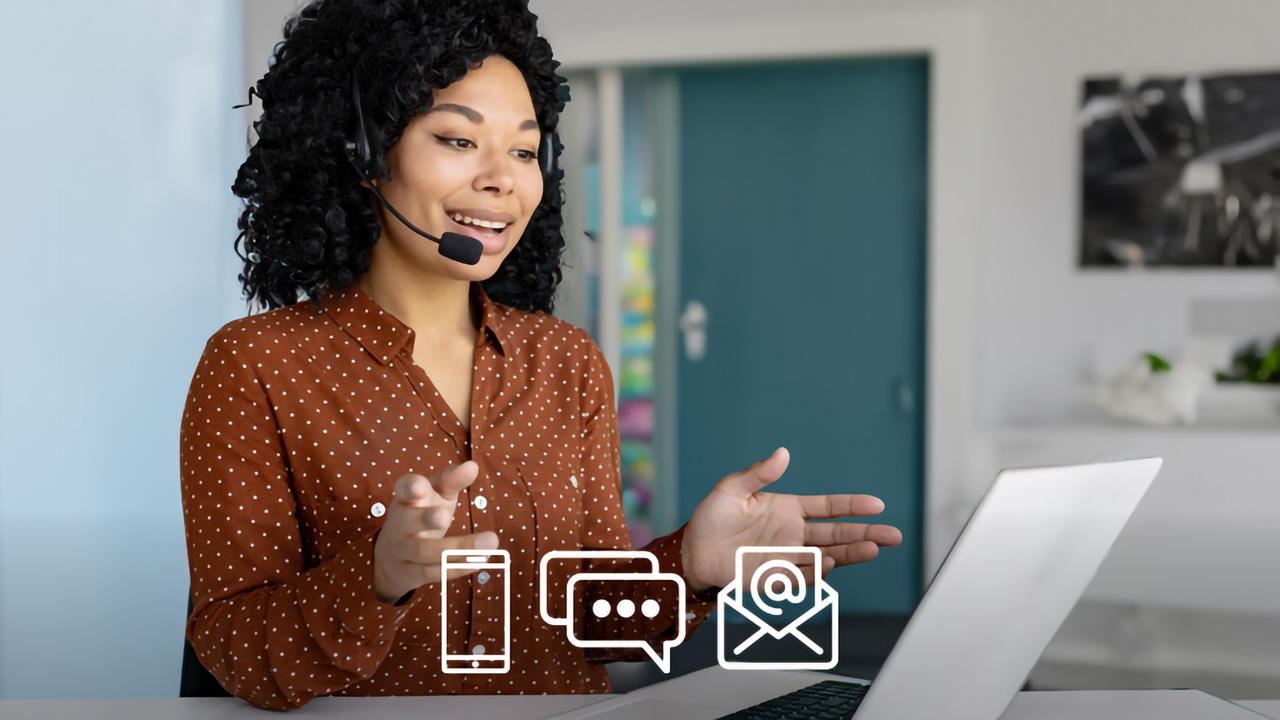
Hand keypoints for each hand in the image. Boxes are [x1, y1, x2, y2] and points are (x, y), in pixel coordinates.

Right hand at [372, 461, 498, 603]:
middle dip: (425, 519)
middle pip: (407, 522)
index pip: (403, 488)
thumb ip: (452, 480)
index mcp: (405, 498)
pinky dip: (458, 567)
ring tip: (491, 540)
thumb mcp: (436, 494)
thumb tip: (473, 466)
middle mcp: (398, 523)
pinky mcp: (410, 573)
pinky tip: (481, 560)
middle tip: (444, 516)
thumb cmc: (422, 514)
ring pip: (425, 551)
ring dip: (458, 548)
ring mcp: (401, 550)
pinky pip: (433, 573)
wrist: (393, 556)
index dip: (410, 487)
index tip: (421, 486)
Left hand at [681, 447, 901, 592]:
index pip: (828, 507)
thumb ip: (758, 474)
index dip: (852, 505)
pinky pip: (801, 576)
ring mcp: (787, 557)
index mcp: (788, 509)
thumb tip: (783, 453)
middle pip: (837, 534)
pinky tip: (827, 563)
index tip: (877, 504)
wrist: (692, 551)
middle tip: (894, 536)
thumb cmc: (712, 517)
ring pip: (827, 556)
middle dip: (866, 534)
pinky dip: (815, 572)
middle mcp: (794, 534)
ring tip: (873, 549)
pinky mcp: (775, 578)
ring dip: (849, 553)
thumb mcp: (731, 489)